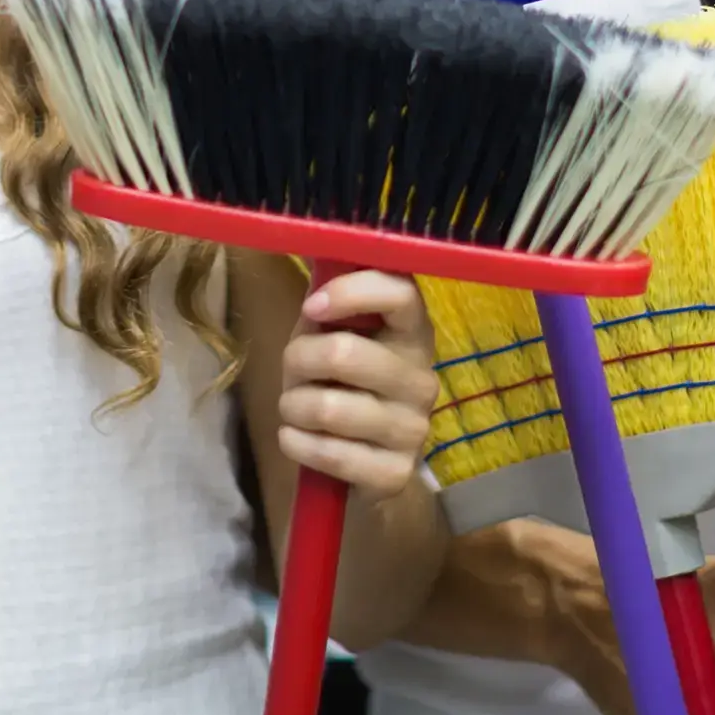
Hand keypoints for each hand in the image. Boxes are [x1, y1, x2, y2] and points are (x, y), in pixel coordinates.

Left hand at [276, 269, 437, 504]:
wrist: (362, 466)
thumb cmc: (341, 385)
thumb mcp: (332, 335)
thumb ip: (325, 301)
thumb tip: (308, 241)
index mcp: (413, 332)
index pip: (401, 293)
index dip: (350, 292)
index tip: (313, 307)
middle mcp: (423, 378)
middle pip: (343, 353)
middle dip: (297, 360)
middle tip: (292, 371)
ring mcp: (414, 429)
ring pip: (327, 407)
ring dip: (292, 406)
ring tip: (295, 409)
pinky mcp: (395, 474)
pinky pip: (328, 454)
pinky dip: (296, 444)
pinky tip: (297, 440)